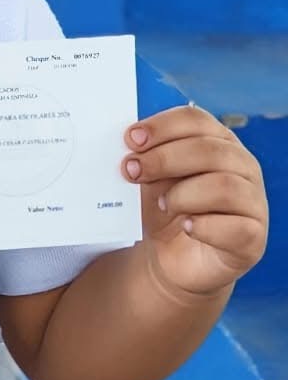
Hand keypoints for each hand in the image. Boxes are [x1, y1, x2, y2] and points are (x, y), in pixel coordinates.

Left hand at [126, 107, 268, 298]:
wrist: (170, 258)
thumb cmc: (162, 208)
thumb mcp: (149, 179)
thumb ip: (143, 158)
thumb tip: (126, 146)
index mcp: (216, 142)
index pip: (196, 121)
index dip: (163, 126)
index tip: (131, 139)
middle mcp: (242, 167)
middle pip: (210, 150)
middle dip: (164, 159)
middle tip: (131, 171)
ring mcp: (253, 203)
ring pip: (225, 186)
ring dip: (183, 194)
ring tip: (163, 205)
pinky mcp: (253, 239)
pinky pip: (237, 227)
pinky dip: (206, 226)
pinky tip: (186, 226)